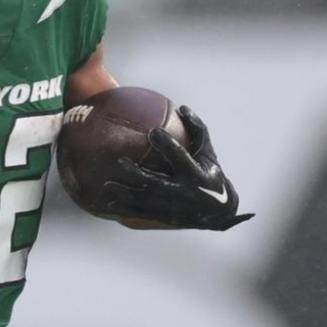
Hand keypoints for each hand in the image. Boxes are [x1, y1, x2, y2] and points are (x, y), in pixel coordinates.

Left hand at [97, 105, 253, 230]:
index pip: (180, 157)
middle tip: (120, 162)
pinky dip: (125, 210)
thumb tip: (182, 108)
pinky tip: (108, 204)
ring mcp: (173, 208)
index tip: (152, 131)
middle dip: (138, 174)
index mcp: (195, 174)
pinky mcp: (165, 217)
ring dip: (126, 194)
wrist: (218, 213)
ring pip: (146, 201)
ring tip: (108, 185)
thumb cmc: (210, 174)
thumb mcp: (208, 153)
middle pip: (157, 183)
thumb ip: (197, 130)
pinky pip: (142, 214)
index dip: (167, 145)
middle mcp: (184, 193)